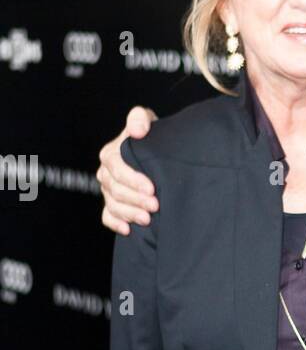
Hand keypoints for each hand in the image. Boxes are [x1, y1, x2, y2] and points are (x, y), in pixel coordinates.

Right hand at [97, 106, 159, 233]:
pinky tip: (129, 230)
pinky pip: (107, 217)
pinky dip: (116, 224)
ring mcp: (108, 190)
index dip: (132, 179)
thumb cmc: (150, 136)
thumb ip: (140, 118)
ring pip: (112, 205)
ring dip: (129, 213)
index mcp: (111, 154)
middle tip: (155, 205)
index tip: (151, 188)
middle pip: (115, 189)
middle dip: (135, 199)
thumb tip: (137, 130)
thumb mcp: (147, 120)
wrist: (155, 152)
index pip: (116, 168)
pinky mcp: (112, 204)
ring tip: (148, 219)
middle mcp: (106, 173)